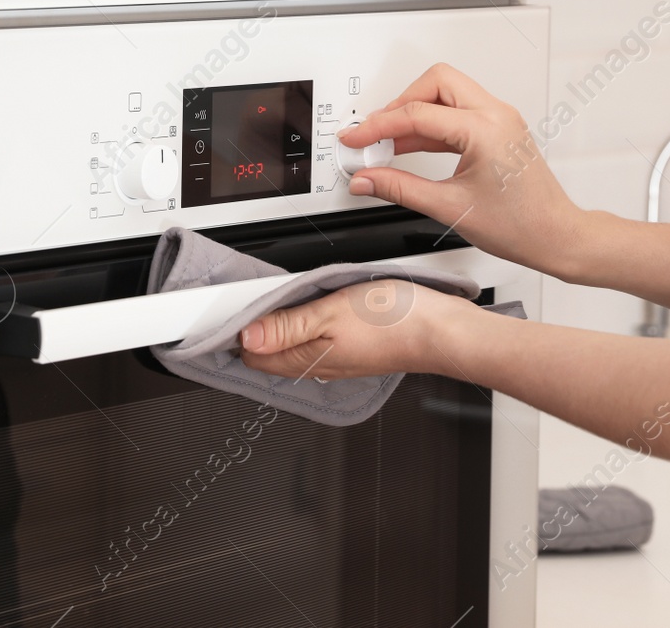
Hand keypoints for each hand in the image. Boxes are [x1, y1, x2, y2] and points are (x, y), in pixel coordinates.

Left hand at [238, 279, 476, 380]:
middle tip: (242, 304)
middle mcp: (318, 366)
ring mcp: (337, 360)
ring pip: (292, 348)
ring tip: (269, 303)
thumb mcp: (331, 313)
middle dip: (252, 332)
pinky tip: (309, 309)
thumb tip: (247, 338)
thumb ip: (286, 326)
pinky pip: (315, 343)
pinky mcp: (354, 350)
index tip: (226, 312)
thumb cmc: (396, 321)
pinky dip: (303, 328)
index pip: (252, 356)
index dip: (235, 333)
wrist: (443, 332)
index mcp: (306, 359)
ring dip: (277, 328)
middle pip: (269, 355)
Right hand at [339, 63, 586, 275]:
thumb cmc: (522, 225)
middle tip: (376, 131)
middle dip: (399, 103)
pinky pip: (457, 111)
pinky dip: (431, 123)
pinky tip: (411, 146)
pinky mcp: (498, 128)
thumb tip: (367, 179)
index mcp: (485, 130)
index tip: (357, 138)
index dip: (378, 126)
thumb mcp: (449, 208)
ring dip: (415, 110)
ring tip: (389, 142)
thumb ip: (399, 189)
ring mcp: (499, 119)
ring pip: (446, 91)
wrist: (556, 236)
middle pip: (434, 82)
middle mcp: (496, 115)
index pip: (417, 113)